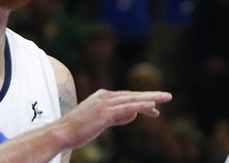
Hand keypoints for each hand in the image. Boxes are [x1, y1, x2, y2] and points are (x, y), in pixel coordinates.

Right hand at [54, 89, 171, 148]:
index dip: (143, 101)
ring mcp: (105, 103)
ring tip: (165, 98)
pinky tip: (152, 106)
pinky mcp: (105, 113)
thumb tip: (134, 114)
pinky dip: (140, 106)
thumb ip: (118, 117)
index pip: (128, 97)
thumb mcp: (101, 121)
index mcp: (103, 96)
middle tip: (168, 96)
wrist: (60, 133)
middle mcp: (105, 96)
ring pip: (133, 99)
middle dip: (152, 96)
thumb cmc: (77, 129)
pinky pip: (127, 108)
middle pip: (133, 95)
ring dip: (151, 99)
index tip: (156, 106)